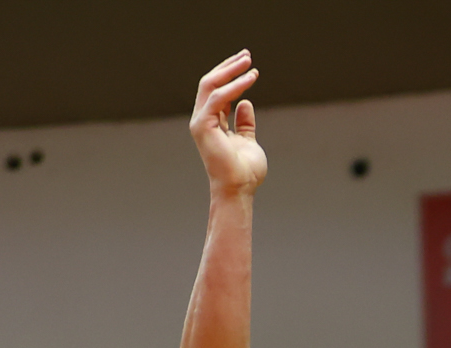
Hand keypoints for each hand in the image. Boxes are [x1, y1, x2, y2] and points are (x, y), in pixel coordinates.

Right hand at [189, 52, 267, 194]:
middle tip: (247, 55)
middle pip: (211, 82)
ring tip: (249, 62)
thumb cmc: (245, 171)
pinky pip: (218, 97)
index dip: (230, 74)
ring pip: (211, 85)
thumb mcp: (248, 140)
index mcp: (211, 121)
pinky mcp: (203, 125)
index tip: (247, 63)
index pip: (217, 90)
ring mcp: (200, 121)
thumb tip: (245, 102)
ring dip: (231, 71)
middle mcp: (202, 118)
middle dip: (228, 66)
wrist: (239, 188)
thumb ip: (244, 122)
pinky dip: (234, 86)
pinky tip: (249, 79)